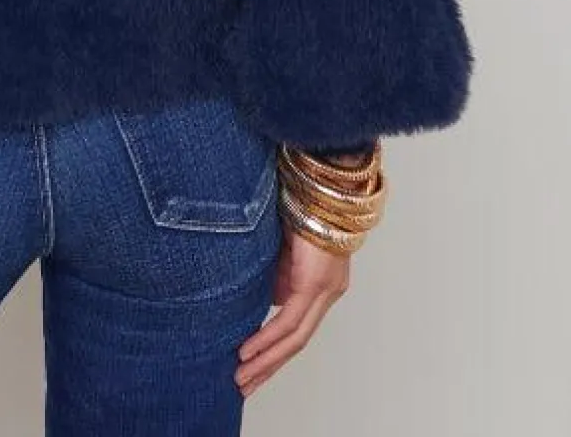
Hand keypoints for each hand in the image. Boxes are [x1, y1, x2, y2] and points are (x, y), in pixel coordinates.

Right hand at [235, 224, 350, 396]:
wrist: (321, 185)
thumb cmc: (301, 207)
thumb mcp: (283, 249)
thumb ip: (278, 275)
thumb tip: (268, 299)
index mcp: (321, 285)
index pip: (298, 329)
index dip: (275, 350)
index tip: (253, 366)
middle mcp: (328, 293)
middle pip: (297, 342)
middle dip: (268, 366)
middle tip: (244, 385)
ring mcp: (325, 290)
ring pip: (295, 338)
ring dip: (266, 360)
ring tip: (243, 377)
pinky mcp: (316, 283)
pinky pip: (290, 320)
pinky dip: (267, 338)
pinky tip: (248, 351)